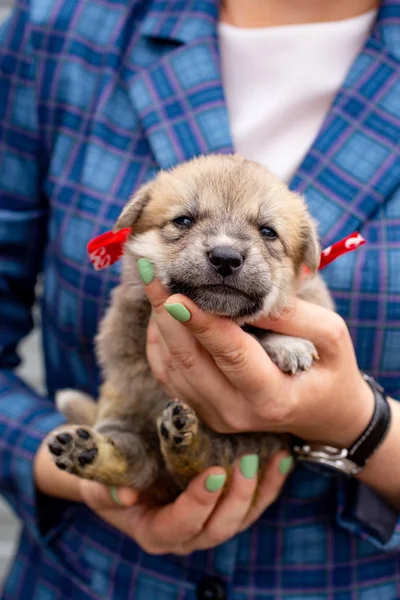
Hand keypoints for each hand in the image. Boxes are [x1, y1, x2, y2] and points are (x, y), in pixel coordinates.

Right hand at [35, 436, 290, 553]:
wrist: (122, 469)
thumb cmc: (110, 473)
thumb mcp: (98, 480)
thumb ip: (104, 489)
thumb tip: (126, 497)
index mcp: (155, 531)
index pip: (181, 525)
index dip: (199, 503)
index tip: (215, 473)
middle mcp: (187, 533)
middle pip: (219, 527)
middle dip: (236, 497)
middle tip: (245, 462)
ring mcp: (209, 520)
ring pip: (242, 518)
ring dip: (260, 490)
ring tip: (272, 459)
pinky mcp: (226, 504)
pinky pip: (254, 502)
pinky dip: (270, 483)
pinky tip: (282, 457)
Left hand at [145, 277, 373, 448]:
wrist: (322, 416)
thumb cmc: (329, 371)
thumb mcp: (332, 337)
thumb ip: (294, 315)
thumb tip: (245, 296)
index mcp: (272, 396)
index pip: (231, 354)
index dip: (201, 322)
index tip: (175, 292)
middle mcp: (237, 411)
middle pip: (189, 360)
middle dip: (166, 313)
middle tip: (152, 272)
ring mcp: (215, 415)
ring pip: (171, 367)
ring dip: (159, 324)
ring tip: (156, 284)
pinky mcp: (201, 411)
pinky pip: (167, 375)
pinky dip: (159, 342)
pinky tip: (162, 313)